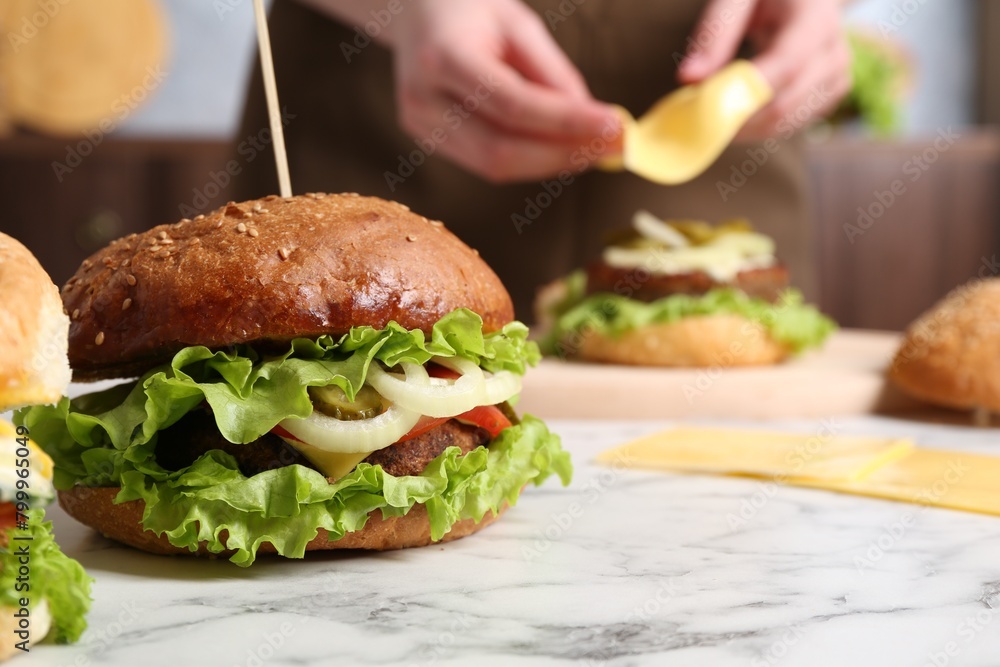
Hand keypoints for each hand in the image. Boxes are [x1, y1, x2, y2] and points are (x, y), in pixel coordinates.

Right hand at [388, 0, 619, 181]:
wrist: (415, 11)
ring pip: (495, 166)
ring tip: (595, 150)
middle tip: (614, 147)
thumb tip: (590, 122)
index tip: (614, 125)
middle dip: (563, 154)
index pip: (512, 105)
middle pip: (501, 149)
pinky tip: (561, 149)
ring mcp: (421, 126)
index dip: (566, 122)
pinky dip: (531, 161)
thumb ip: (552, 73)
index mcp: (442, 57)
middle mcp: (423, 100)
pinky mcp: (429, 141)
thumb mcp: (518, 23)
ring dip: (552, 163)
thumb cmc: (471, 10)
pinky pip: (487, 163)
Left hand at [678, 0, 850, 139]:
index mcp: (815, 18)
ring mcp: (836, 76)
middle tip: (692, 116)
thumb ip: (714, 33)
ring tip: (712, 107)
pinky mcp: (830, 94)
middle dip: (733, 118)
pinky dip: (758, 126)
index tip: (702, 108)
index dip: (745, 94)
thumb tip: (689, 78)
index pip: (786, 65)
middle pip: (783, 104)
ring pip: (784, 122)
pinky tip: (739, 107)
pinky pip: (790, 124)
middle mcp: (833, 51)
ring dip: (742, 126)